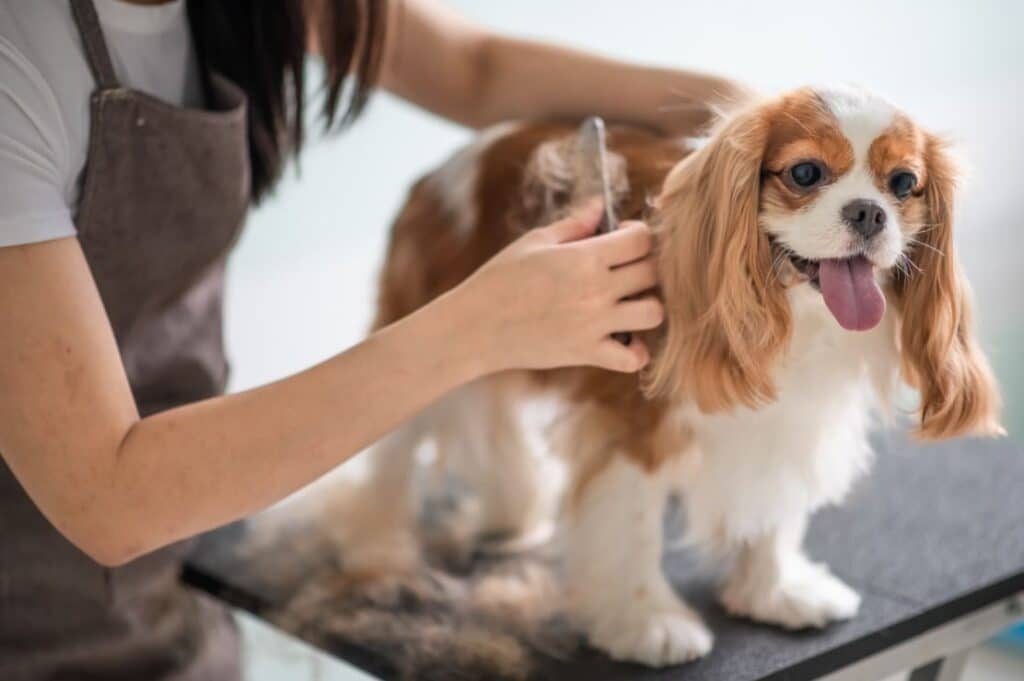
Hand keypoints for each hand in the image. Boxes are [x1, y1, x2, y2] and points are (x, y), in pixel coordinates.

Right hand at [452, 200, 662, 373]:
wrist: (475, 327)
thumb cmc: (500, 279)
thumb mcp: (534, 243)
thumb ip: (574, 224)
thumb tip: (600, 205)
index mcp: (583, 257)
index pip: (641, 239)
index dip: (638, 233)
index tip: (623, 238)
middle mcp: (595, 290)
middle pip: (653, 273)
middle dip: (646, 265)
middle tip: (627, 269)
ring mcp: (594, 324)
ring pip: (654, 313)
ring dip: (648, 305)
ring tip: (629, 303)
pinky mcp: (587, 354)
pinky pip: (633, 358)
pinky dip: (636, 351)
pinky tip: (622, 338)